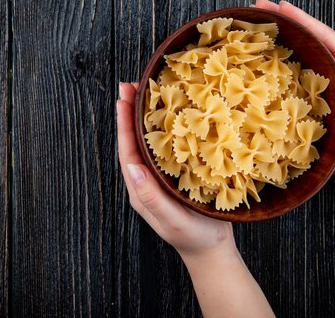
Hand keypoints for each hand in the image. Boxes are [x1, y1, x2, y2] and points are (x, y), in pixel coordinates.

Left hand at [116, 82, 235, 258]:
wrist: (211, 250)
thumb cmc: (193, 237)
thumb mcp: (172, 220)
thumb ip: (151, 197)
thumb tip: (133, 167)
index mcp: (140, 189)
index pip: (127, 151)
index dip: (124, 124)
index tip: (123, 98)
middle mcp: (146, 179)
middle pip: (134, 141)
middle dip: (131, 112)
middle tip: (132, 85)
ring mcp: (159, 176)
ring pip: (148, 141)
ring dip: (145, 116)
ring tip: (145, 92)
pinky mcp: (174, 174)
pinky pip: (164, 146)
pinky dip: (164, 127)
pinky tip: (170, 114)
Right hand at [254, 0, 334, 180]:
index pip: (321, 35)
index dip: (301, 19)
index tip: (280, 6)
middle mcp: (326, 69)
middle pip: (304, 37)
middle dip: (282, 19)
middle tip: (257, 5)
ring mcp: (312, 82)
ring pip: (293, 51)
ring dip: (274, 35)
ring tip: (252, 22)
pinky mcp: (300, 96)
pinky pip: (285, 72)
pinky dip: (270, 60)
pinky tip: (254, 56)